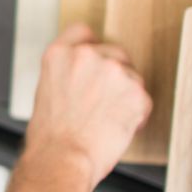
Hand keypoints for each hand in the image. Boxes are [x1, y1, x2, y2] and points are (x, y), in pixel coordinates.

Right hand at [21, 24, 150, 187]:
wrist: (61, 159)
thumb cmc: (50, 137)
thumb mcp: (46, 91)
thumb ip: (68, 73)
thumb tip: (86, 75)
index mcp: (60, 54)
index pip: (83, 33)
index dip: (91, 50)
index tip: (94, 64)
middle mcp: (87, 55)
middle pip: (115, 53)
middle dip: (113, 76)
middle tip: (102, 102)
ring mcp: (113, 71)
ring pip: (132, 77)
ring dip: (126, 96)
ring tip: (106, 120)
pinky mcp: (136, 92)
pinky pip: (144, 101)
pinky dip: (137, 115)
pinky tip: (118, 127)